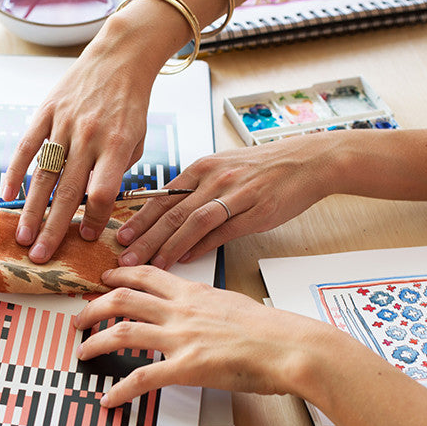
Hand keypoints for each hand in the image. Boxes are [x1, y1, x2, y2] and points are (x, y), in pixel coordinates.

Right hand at [1, 16, 168, 263]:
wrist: (119, 57)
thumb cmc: (130, 104)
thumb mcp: (137, 140)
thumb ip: (116, 171)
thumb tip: (93, 206)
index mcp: (117, 145)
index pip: (101, 193)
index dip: (94, 219)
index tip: (87, 237)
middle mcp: (89, 135)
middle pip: (68, 192)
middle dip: (54, 228)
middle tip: (42, 256)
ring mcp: (64, 123)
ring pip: (44, 175)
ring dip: (32, 210)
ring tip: (23, 237)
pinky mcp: (45, 112)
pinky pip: (27, 147)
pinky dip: (15, 172)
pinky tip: (6, 195)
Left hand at [74, 266, 330, 406]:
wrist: (290, 346)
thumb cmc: (273, 330)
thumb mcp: (234, 303)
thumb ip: (210, 305)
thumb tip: (203, 310)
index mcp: (194, 292)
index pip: (147, 275)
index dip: (120, 275)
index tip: (106, 278)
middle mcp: (181, 309)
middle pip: (123, 297)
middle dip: (95, 305)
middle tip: (81, 316)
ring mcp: (181, 336)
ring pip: (123, 331)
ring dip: (96, 340)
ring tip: (83, 350)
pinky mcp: (186, 366)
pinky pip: (143, 377)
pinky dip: (121, 389)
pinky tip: (110, 397)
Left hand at [116, 134, 338, 268]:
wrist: (307, 161)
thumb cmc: (263, 168)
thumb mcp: (223, 169)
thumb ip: (195, 191)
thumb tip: (168, 217)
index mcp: (201, 167)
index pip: (161, 196)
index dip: (138, 219)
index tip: (119, 236)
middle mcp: (213, 178)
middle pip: (170, 211)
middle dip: (143, 237)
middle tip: (123, 257)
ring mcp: (234, 194)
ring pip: (192, 222)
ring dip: (167, 246)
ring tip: (150, 264)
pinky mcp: (255, 211)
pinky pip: (222, 230)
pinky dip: (201, 246)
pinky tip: (186, 259)